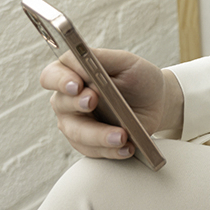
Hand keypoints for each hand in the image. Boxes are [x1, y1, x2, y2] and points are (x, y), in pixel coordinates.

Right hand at [40, 49, 181, 160]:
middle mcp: (67, 100)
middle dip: (78, 104)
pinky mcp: (89, 145)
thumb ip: (101, 59)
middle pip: (62, 105)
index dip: (60, 80)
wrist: (157, 102)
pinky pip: (94, 151)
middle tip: (93, 101)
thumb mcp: (126, 62)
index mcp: (71, 74)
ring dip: (99, 135)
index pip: (52, 76)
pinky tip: (127, 148)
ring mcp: (76, 124)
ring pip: (77, 133)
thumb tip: (80, 60)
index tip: (77, 84)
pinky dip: (111, 150)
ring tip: (122, 136)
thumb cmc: (138, 77)